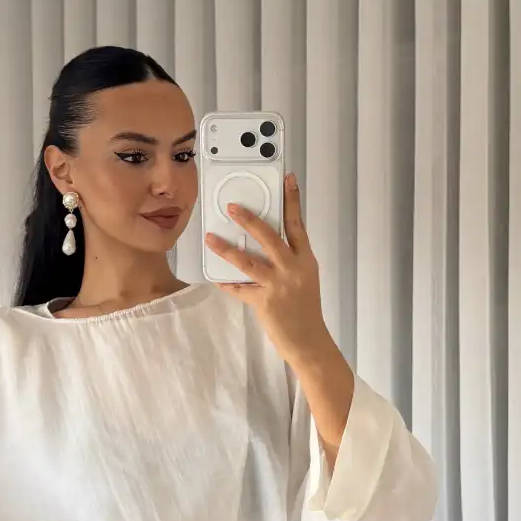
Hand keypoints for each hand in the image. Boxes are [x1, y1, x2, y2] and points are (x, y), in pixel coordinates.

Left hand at [205, 175, 354, 460]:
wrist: (309, 341)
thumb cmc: (305, 309)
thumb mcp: (305, 278)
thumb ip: (289, 259)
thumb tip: (266, 241)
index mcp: (306, 260)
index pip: (298, 224)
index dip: (292, 200)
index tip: (287, 178)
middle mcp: (294, 269)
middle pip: (270, 236)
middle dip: (250, 219)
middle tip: (233, 206)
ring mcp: (279, 285)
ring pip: (249, 261)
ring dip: (227, 248)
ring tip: (211, 237)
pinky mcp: (264, 302)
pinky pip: (239, 288)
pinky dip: (226, 283)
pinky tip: (215, 278)